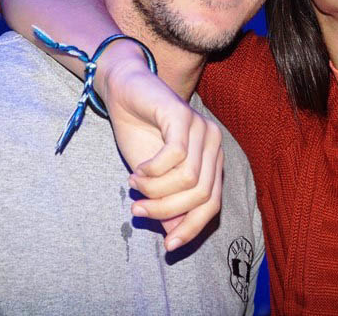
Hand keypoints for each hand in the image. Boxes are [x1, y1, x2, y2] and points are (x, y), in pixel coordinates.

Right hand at [96, 43, 223, 250]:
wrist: (124, 91)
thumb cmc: (141, 134)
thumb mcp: (154, 178)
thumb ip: (168, 203)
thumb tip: (174, 235)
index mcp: (212, 160)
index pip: (212, 205)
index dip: (192, 228)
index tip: (168, 247)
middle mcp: (213, 143)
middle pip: (201, 195)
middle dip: (167, 210)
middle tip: (137, 210)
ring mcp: (202, 127)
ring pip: (189, 178)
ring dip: (155, 190)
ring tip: (134, 185)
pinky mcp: (184, 115)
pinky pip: (175, 156)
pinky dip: (152, 170)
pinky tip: (138, 169)